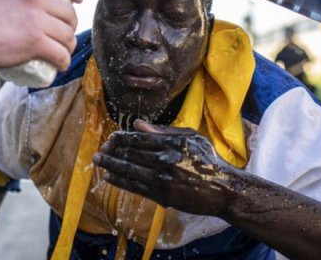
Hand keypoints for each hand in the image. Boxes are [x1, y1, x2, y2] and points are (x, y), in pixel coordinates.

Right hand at [0, 0, 80, 70]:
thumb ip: (23, 1)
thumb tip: (40, 15)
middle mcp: (35, 0)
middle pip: (69, 13)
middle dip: (71, 27)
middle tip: (63, 36)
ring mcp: (36, 21)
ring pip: (67, 36)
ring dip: (69, 47)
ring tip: (61, 52)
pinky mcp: (36, 43)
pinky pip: (61, 54)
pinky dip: (64, 62)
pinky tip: (60, 65)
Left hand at [93, 120, 242, 216]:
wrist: (222, 188)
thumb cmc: (207, 160)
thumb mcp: (190, 137)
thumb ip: (163, 131)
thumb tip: (138, 124)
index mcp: (171, 142)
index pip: (138, 139)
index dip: (121, 138)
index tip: (111, 138)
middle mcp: (165, 159)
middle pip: (131, 154)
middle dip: (112, 152)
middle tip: (100, 150)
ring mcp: (163, 179)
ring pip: (130, 170)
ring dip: (111, 165)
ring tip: (99, 162)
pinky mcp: (162, 196)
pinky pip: (135, 187)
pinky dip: (120, 181)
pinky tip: (110, 177)